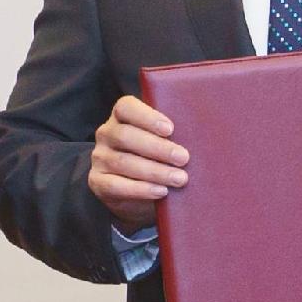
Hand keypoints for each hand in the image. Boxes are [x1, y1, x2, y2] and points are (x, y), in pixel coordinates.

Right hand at [87, 93, 188, 220]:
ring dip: (154, 171)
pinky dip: (141, 189)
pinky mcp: (97, 182)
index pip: (126, 108)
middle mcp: (106, 134)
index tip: (170, 129)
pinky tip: (161, 191)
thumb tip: (203, 135)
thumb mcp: (161, 142)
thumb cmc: (156, 159)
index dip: (147, 116)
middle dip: (158, 147)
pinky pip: (116, 185)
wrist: (134, 194)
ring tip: (180, 179)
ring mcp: (100, 159)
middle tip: (183, 158)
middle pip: (126, 136)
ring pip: (123, 161)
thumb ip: (172, 135)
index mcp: (121, 117)